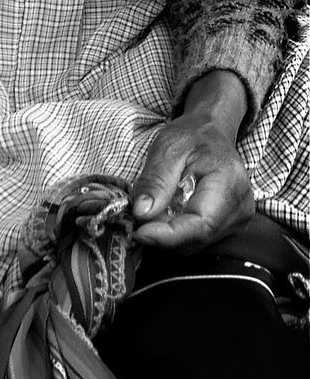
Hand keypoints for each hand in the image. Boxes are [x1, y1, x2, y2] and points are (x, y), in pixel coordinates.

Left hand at [132, 70, 253, 251]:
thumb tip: (142, 213)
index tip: (139, 232)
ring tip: (154, 206)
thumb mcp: (167, 148)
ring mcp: (237, 221)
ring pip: (195, 245)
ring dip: (168, 234)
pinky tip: (166, 212)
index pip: (201, 224)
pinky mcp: (227, 227)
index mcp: (230, 184)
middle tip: (139, 214)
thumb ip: (156, 180)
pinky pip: (196, 241)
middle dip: (163, 233)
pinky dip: (175, 232)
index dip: (169, 235)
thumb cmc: (191, 136)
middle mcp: (240, 209)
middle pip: (196, 239)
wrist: (211, 133)